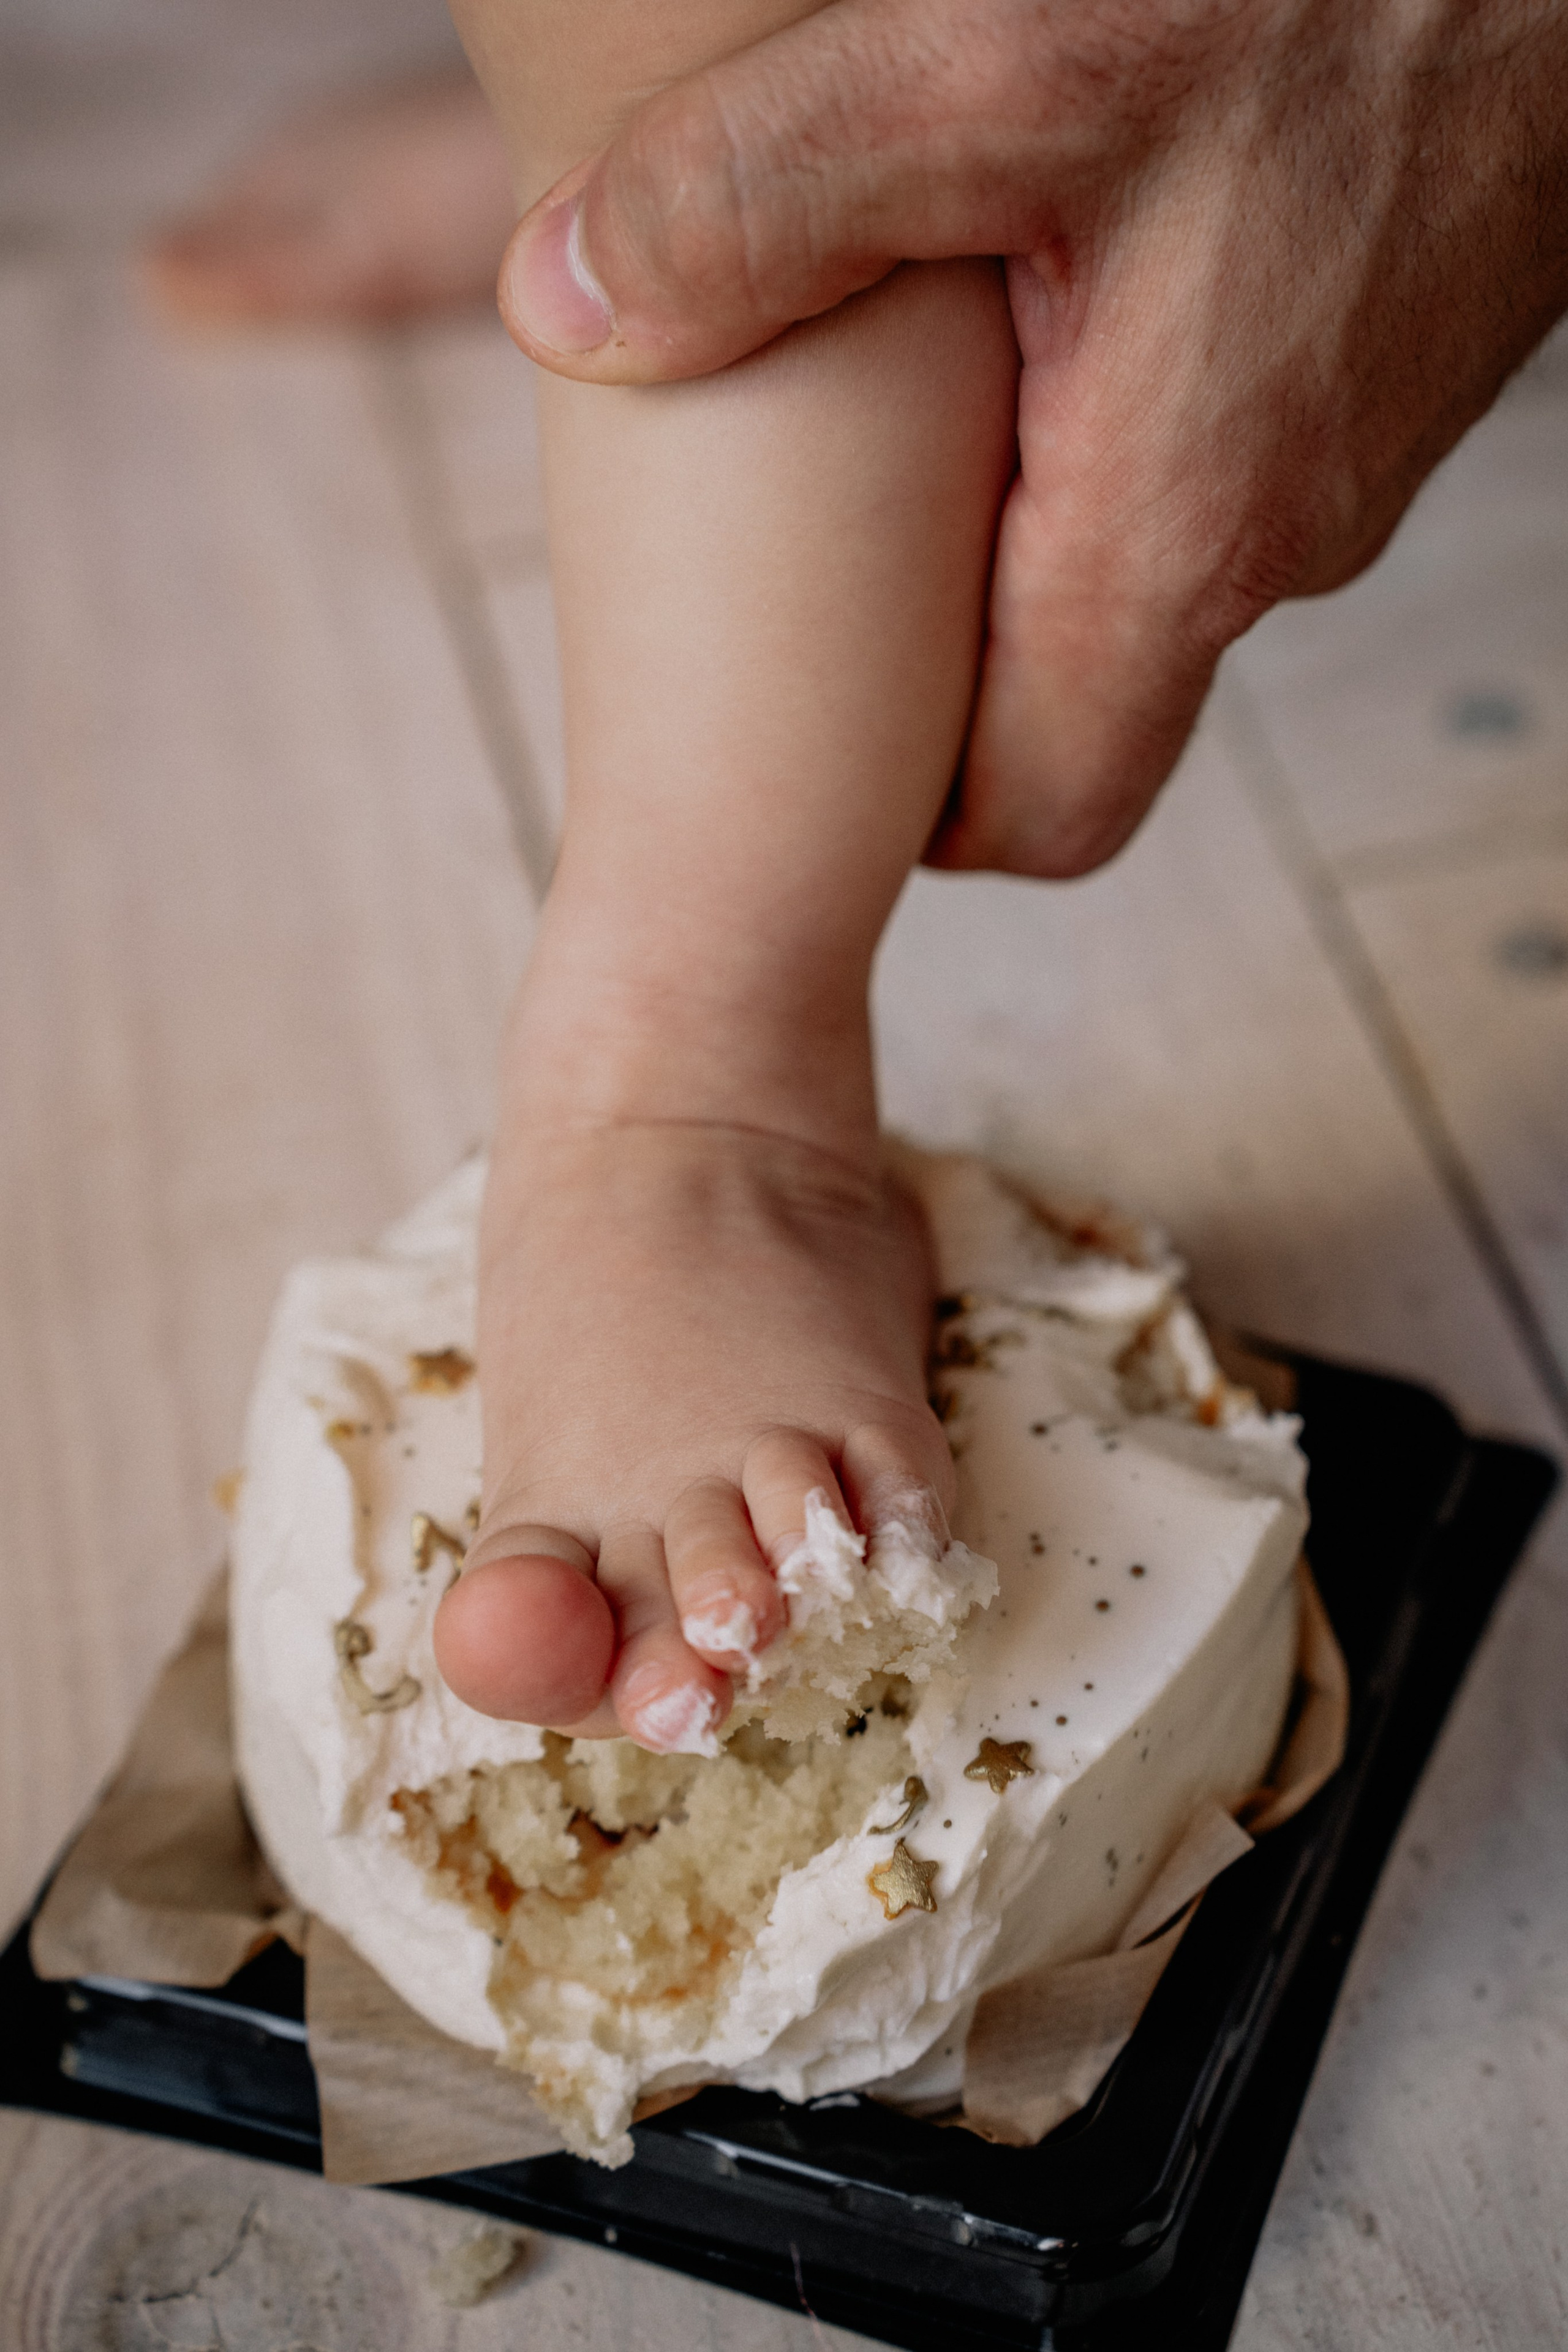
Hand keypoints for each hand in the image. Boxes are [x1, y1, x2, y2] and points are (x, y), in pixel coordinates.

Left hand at [494, 0, 1567, 877]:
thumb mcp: (992, 62)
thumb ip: (759, 198)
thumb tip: (560, 305)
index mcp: (1176, 535)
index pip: (1036, 817)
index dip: (914, 808)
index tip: (826, 722)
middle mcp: (1281, 539)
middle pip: (1083, 715)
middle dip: (953, 671)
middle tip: (838, 561)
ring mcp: (1347, 461)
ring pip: (1149, 587)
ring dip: (1033, 537)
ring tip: (935, 416)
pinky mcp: (1380, 369)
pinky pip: (1220, 473)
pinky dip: (1123, 435)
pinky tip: (1068, 298)